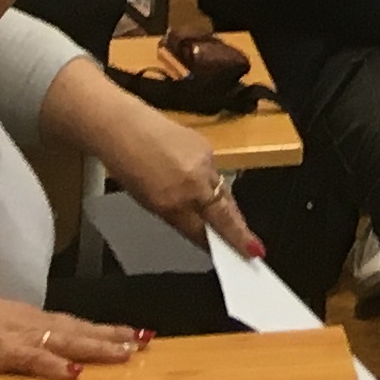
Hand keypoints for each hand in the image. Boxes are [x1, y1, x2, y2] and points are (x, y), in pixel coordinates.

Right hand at [0, 292, 146, 378]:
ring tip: (127, 353)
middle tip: (147, 340)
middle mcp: (34, 323)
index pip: (76, 324)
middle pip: (81, 330)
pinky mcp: (3, 351)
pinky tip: (75, 373)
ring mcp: (21, 336)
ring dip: (98, 347)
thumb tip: (38, 345)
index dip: (104, 329)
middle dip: (115, 336)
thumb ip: (18, 336)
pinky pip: (34, 359)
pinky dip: (55, 366)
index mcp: (32, 319)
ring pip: (68, 341)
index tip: (133, 333)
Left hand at [93, 99, 258, 256]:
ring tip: (234, 221)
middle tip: (255, 248)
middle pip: (224, 213)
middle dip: (240, 231)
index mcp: (174, 202)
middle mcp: (194, 183)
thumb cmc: (127, 166)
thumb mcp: (148, 202)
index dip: (225, 244)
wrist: (125, 126)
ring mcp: (204, 162)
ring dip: (227, 207)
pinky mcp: (207, 146)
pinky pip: (215, 173)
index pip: (205, 230)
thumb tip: (202, 230)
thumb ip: (179, 217)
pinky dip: (212, 183)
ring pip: (223, 192)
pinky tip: (203, 184)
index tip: (244, 253)